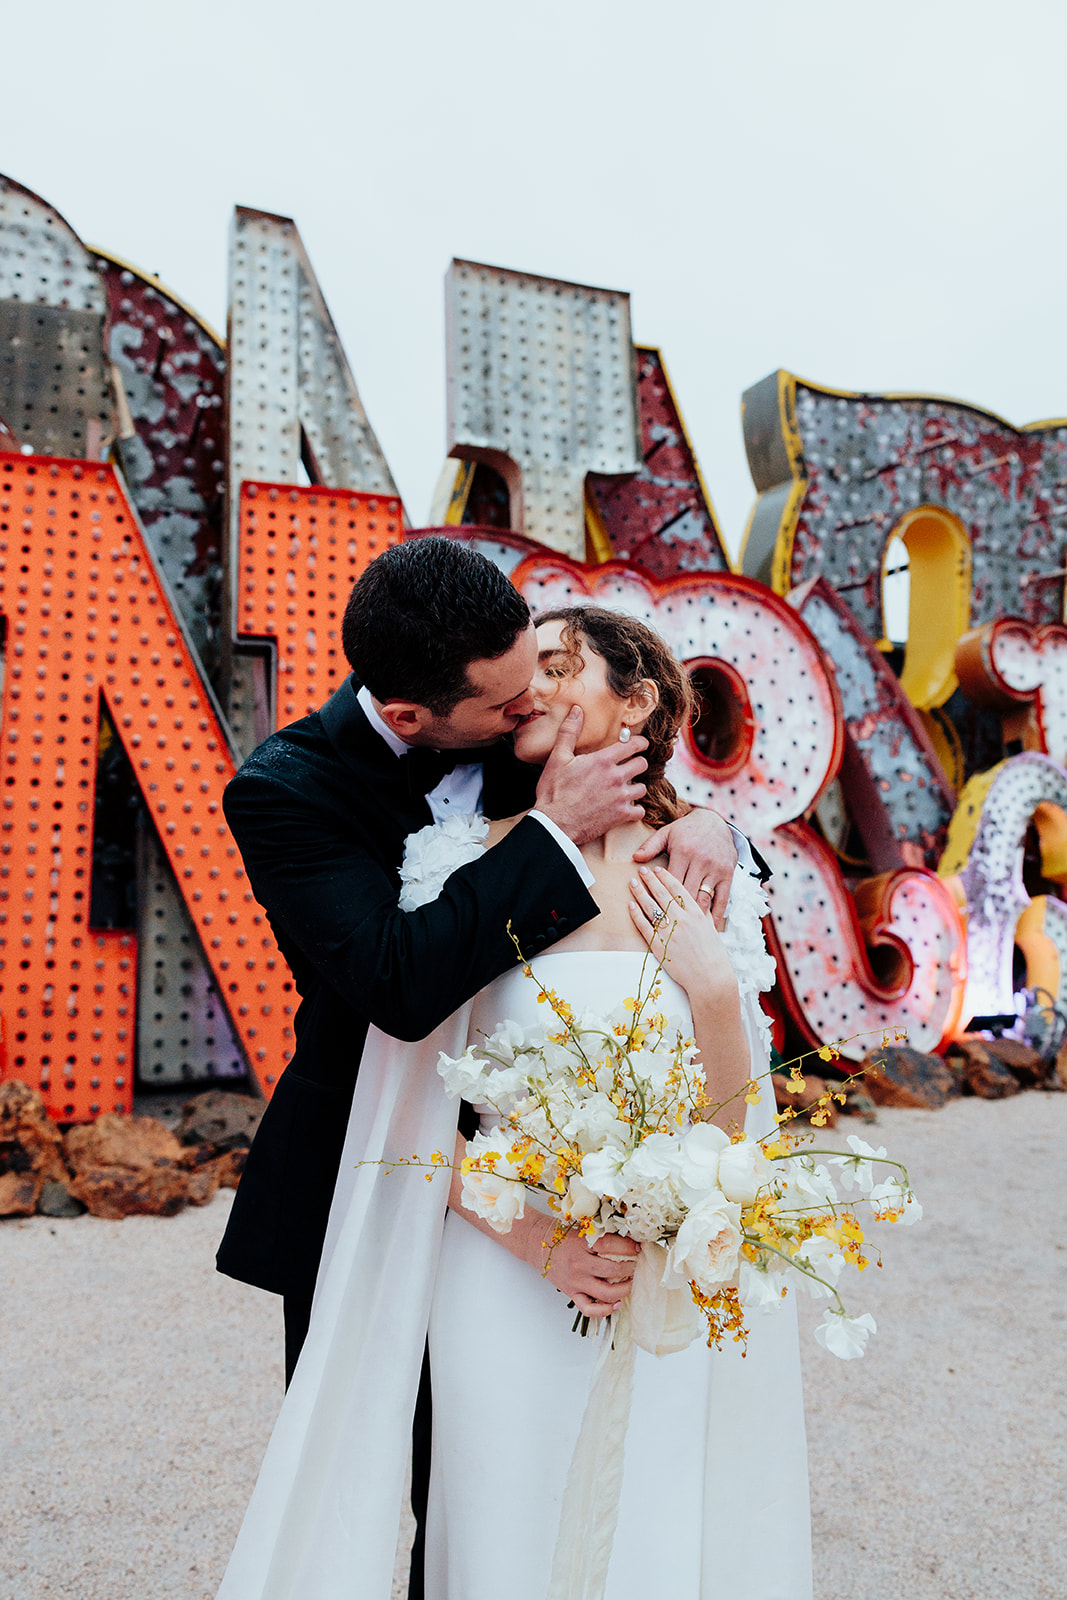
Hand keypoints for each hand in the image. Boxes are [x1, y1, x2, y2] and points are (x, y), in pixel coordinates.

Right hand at [526, 1217, 639, 1318]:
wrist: (538, 1244)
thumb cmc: (563, 1236)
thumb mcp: (583, 1229)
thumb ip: (602, 1235)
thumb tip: (630, 1240)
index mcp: (583, 1244)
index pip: (612, 1245)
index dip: (629, 1247)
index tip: (639, 1248)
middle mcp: (580, 1264)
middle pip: (613, 1270)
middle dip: (630, 1269)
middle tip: (637, 1266)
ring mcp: (576, 1281)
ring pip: (606, 1292)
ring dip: (624, 1289)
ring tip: (632, 1283)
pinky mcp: (572, 1293)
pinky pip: (589, 1308)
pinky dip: (604, 1310)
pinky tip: (616, 1304)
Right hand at [534, 706, 648, 846]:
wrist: (555, 823)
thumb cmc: (554, 791)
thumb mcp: (558, 758)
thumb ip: (569, 732)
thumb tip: (576, 710)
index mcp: (603, 760)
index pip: (633, 745)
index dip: (640, 743)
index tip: (641, 745)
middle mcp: (616, 777)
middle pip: (642, 765)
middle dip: (638, 763)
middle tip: (631, 766)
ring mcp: (620, 797)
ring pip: (642, 788)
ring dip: (635, 787)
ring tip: (626, 788)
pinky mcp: (621, 816)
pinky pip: (640, 811)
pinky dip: (635, 810)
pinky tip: (626, 808)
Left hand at [628, 864, 735, 998]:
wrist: (710, 978)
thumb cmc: (714, 956)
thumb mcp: (711, 929)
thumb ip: (703, 914)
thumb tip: (698, 903)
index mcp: (696, 914)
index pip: (678, 889)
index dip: (666, 878)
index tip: (658, 870)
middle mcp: (682, 920)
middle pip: (662, 894)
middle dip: (650, 880)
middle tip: (642, 871)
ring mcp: (670, 932)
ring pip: (651, 907)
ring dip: (640, 893)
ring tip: (633, 883)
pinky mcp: (659, 946)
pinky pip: (644, 926)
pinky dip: (636, 915)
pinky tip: (631, 905)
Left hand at [632, 809, 737, 929]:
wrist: (715, 822)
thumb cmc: (686, 830)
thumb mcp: (667, 833)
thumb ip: (650, 846)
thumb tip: (635, 859)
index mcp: (683, 852)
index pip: (670, 882)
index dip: (661, 898)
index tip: (655, 913)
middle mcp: (701, 861)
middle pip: (686, 894)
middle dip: (677, 913)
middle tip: (668, 929)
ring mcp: (716, 869)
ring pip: (704, 898)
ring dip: (695, 917)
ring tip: (686, 933)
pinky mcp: (728, 875)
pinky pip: (723, 898)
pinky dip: (717, 915)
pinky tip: (710, 927)